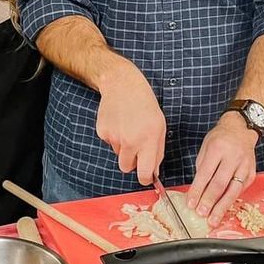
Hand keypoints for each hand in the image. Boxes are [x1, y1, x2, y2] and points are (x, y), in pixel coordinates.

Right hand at [96, 60, 165, 184]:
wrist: (123, 85)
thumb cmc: (145, 105)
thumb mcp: (160, 127)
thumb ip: (157, 152)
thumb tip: (153, 172)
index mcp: (148, 140)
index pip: (144, 173)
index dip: (145, 179)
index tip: (146, 177)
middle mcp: (130, 140)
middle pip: (126, 168)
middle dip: (132, 162)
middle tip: (136, 146)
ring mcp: (114, 136)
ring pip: (118, 154)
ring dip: (123, 146)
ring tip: (128, 127)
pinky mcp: (102, 131)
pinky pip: (109, 143)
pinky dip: (114, 136)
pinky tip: (119, 122)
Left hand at [187, 113, 257, 226]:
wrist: (240, 129)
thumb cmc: (220, 138)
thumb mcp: (206, 147)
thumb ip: (202, 167)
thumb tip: (197, 190)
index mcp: (218, 148)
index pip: (205, 174)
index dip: (197, 190)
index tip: (191, 203)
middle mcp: (233, 157)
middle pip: (220, 184)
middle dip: (209, 201)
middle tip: (202, 213)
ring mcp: (244, 165)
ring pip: (233, 190)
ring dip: (222, 207)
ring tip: (214, 218)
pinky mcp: (251, 172)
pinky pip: (241, 189)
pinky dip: (232, 200)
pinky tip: (225, 208)